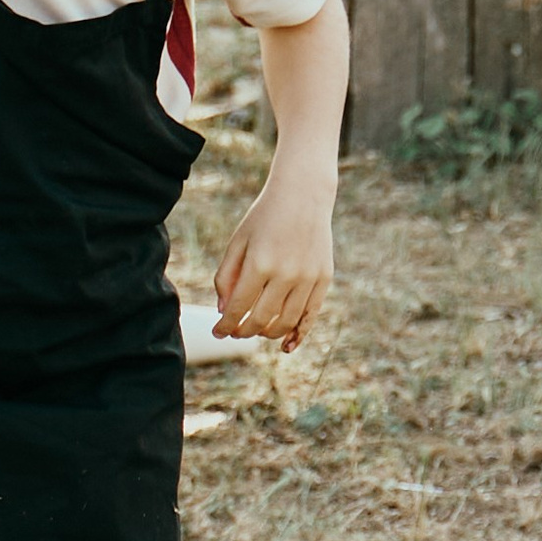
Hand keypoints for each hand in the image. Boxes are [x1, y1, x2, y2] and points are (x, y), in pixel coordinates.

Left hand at [211, 171, 334, 350]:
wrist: (304, 194)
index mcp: (260, 264)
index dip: (226, 325)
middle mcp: (286, 274)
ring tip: (256, 330)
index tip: (218, 331)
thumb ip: (227, 276)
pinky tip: (286, 346)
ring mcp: (308, 278)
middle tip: (234, 331)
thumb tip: (223, 310)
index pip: (238, 308)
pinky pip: (310, 316)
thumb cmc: (264, 217)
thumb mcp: (238, 242)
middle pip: (261, 320)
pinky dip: (298, 334)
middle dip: (243, 331)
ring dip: (267, 333)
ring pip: (285, 323)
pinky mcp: (324, 278)